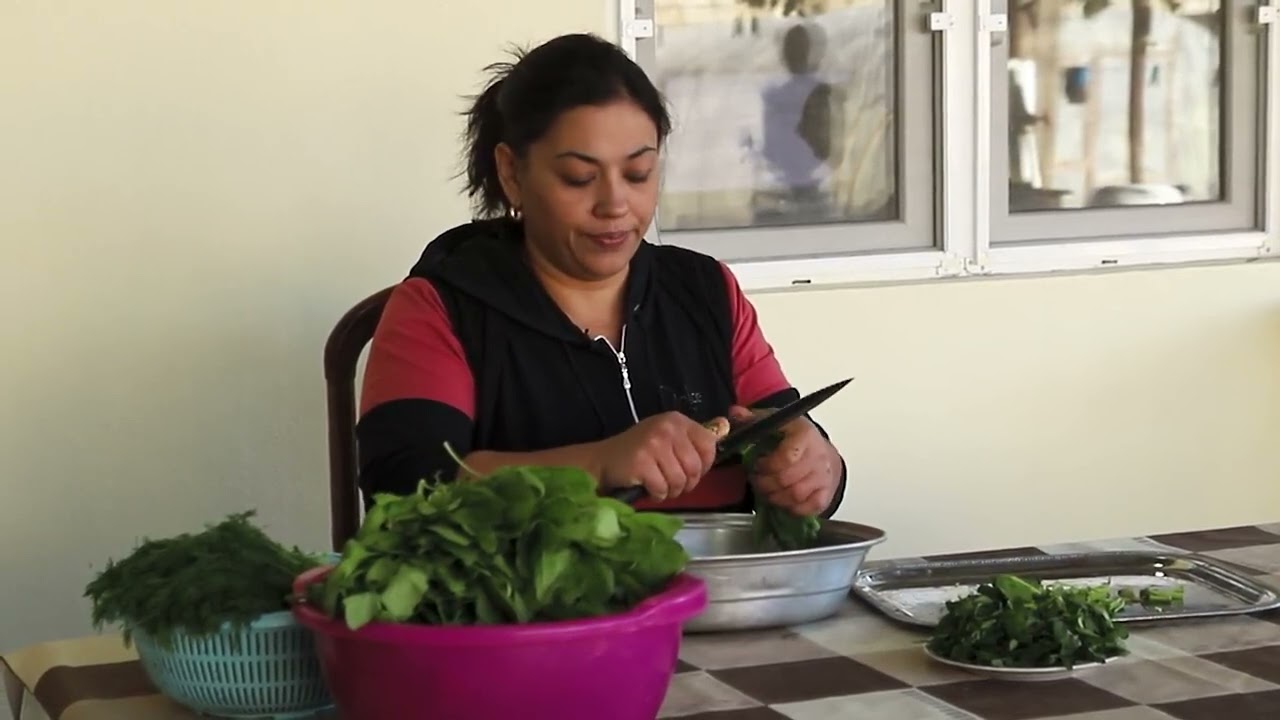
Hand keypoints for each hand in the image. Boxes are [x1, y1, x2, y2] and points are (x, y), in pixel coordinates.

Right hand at [592, 412, 730, 501]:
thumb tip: (726, 426)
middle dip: (686, 483)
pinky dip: (657, 494)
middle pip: (695, 467)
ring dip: (671, 490)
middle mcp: (667, 428)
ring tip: (658, 484)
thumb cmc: (638, 452)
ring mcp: (654, 444)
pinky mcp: (642, 462)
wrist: (602, 461)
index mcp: (677, 420)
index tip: (689, 470)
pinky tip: (647, 486)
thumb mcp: (667, 437)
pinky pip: (662, 488)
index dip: (704, 465)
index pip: (709, 445)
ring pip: (680, 480)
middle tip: (671, 482)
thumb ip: (694, 438)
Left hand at [730, 405, 842, 516]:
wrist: (821, 451)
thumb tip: (735, 413)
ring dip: (774, 496)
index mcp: (805, 435)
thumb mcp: (774, 421)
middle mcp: (818, 456)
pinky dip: (790, 507)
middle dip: (765, 483)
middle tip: (756, 479)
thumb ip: (752, 418)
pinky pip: (806, 508)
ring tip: (766, 488)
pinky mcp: (825, 494)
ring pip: (795, 495)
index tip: (756, 464)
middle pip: (787, 479)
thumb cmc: (794, 437)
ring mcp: (823, 477)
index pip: (786, 458)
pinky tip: (781, 498)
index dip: (766, 466)